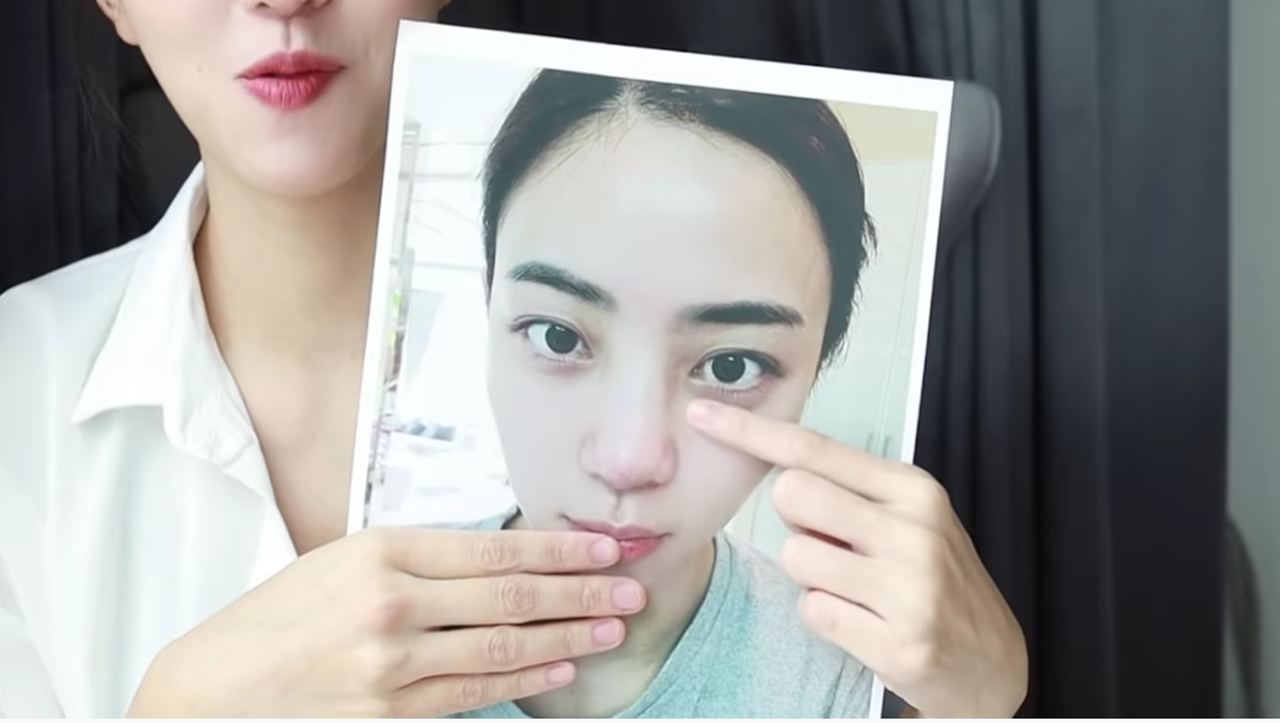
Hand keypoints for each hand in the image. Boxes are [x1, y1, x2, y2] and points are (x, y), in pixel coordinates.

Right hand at [128, 526, 645, 717]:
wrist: (213, 691)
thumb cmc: (277, 619)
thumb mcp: (342, 562)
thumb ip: (419, 560)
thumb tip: (499, 560)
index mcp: (381, 554)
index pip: (495, 550)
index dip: (558, 551)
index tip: (601, 549)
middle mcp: (392, 606)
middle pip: (511, 598)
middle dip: (581, 593)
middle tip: (628, 588)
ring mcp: (392, 667)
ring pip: (503, 649)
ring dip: (567, 638)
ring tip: (611, 627)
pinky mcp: (390, 715)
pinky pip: (473, 694)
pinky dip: (523, 681)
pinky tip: (559, 668)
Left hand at [688, 400, 1027, 718]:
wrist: (991, 661)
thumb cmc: (935, 581)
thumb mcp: (908, 519)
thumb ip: (848, 493)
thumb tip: (779, 475)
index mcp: (913, 489)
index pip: (813, 448)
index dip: (750, 430)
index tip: (702, 415)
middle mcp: (914, 530)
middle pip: (791, 495)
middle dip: (796, 522)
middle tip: (835, 547)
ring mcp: (909, 587)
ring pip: (796, 558)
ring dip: (812, 578)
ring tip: (857, 590)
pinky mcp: (898, 642)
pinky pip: (813, 612)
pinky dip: (826, 617)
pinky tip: (865, 623)